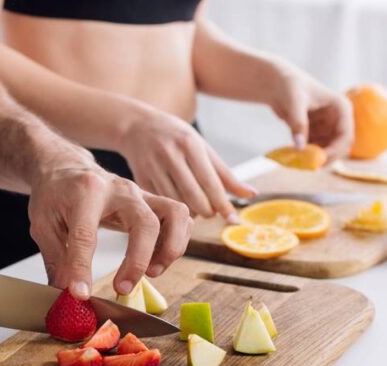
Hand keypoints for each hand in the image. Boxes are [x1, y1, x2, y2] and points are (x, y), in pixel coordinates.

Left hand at [27, 161, 193, 299]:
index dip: (83, 268)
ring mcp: (141, 194)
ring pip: (175, 215)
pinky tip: (156, 260)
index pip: (86, 233)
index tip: (80, 293)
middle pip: (145, 222)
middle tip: (122, 288)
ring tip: (152, 272)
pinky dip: (177, 242)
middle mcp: (119, 190)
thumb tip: (67, 292)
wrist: (67, 168)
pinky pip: (181, 218)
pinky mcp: (152, 201)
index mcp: (85, 192)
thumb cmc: (54, 194)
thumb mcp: (42, 224)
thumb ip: (56, 259)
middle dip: (138, 261)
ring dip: (170, 249)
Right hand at [119, 107, 254, 219]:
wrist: (136, 126)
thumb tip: (250, 194)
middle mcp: (170, 154)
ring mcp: (152, 166)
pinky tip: (177, 206)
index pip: (210, 182)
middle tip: (211, 212)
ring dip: (190, 212)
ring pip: (176, 202)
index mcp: (190, 144)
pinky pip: (161, 202)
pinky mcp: (139, 178)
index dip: (222, 204)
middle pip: (194, 196)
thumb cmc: (176, 137)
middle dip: (207, 211)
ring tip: (196, 209)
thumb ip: (224, 173)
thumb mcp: (202, 147)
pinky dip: (172, 209)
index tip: (231, 217)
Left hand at [267, 64, 353, 160]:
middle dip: (326, 157)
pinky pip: (315, 150)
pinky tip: (292, 156)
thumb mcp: (294, 103)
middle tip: (308, 167)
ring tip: (296, 161)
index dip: (334, 150)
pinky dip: (306, 155)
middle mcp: (338, 120)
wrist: (276, 83)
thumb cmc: (289, 86)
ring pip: (327, 151)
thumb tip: (300, 147)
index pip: (345, 136)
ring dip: (314, 158)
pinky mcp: (316, 133)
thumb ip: (298, 124)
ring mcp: (327, 128)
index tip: (318, 160)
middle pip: (339, 147)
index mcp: (341, 108)